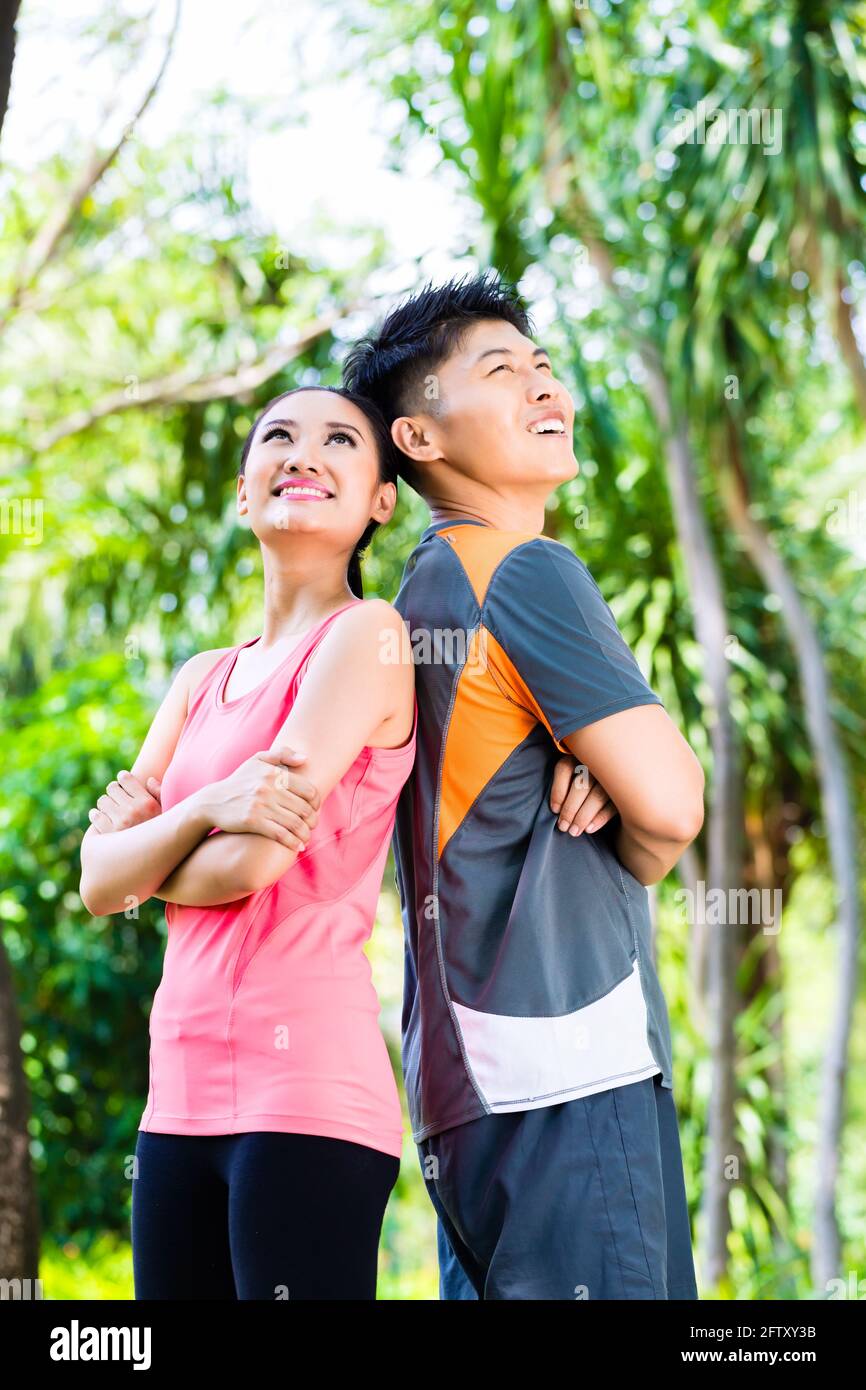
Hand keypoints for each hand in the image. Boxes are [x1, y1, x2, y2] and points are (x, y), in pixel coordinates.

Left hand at [88, 771, 161, 833]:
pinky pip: (96, 816)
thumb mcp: (168, 815)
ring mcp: (120, 823)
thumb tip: (149, 780)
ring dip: (105, 804)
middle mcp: (134, 811)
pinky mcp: (107, 833)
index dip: (123, 778)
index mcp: (148, 803)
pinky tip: (101, 818)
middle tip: (116, 798)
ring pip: (102, 801)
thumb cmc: (163, 837)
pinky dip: (96, 816)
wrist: (153, 864)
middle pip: (112, 788)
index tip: (122, 781)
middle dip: (113, 792)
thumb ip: (160, 794)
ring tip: (110, 810)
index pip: (126, 778)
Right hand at [200, 748, 320, 851]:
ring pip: (295, 823)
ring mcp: (260, 805)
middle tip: (312, 827)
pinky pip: (280, 834)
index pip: (308, 790)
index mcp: (274, 773)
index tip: (314, 810)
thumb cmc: (239, 781)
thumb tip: (305, 759)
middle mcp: (269, 788)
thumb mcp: (257, 760)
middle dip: (313, 821)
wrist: (213, 801)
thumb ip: (282, 754)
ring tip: (306, 839)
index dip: (316, 803)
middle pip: (304, 809)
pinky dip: (292, 843)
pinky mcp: (252, 821)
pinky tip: (297, 847)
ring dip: (305, 834)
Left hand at [549, 754, 616, 835]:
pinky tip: (589, 829)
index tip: (554, 810)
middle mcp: (597, 762)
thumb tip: (557, 809)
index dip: (557, 791)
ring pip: (596, 796)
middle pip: (580, 786)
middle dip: (569, 809)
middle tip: (563, 827)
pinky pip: (612, 805)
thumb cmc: (587, 774)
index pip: (565, 768)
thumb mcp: (573, 769)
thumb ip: (563, 781)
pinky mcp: (625, 789)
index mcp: (581, 754)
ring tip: (574, 831)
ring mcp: (612, 775)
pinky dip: (600, 818)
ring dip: (583, 816)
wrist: (624, 768)